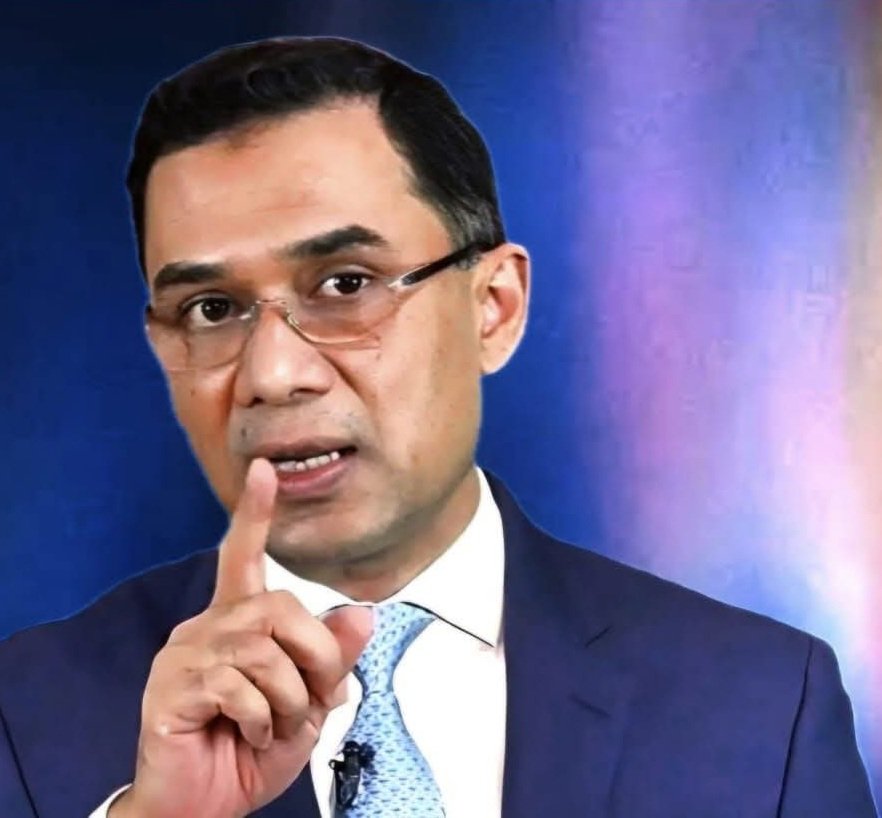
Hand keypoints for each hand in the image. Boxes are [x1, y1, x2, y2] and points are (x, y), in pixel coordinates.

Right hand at [110, 459, 372, 817]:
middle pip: (280, 607)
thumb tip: (362, 615)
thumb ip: (331, 659)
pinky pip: (239, 686)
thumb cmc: (249, 750)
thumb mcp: (308, 705)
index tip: (266, 471)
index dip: (256, 514)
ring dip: (290, 699)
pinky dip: (263, 719)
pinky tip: (249, 734)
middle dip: (315, 657)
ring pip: (264, 650)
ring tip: (276, 726)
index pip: (243, 555)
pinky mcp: (172, 688)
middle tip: (313, 701)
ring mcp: (185, 655)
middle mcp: (207, 627)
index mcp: (237, 623)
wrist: (200, 808)